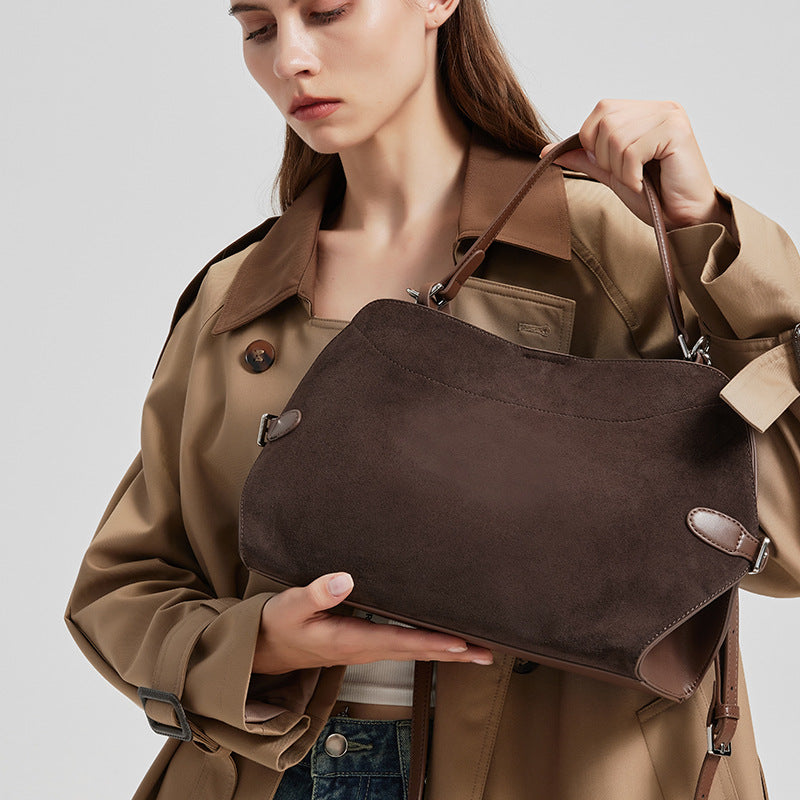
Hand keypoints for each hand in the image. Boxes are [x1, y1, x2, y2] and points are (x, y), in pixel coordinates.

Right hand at [251, 572, 494, 674]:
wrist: (266, 647)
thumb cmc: (280, 623)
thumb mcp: (291, 606)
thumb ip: (317, 592)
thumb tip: (345, 579)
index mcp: (350, 641)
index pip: (399, 643)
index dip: (431, 643)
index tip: (461, 643)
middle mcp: (365, 650)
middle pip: (417, 652)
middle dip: (453, 653)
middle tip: (488, 654)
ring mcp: (367, 650)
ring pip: (414, 652)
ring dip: (447, 652)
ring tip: (478, 651)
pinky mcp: (365, 645)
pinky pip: (405, 647)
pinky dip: (429, 646)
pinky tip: (444, 642)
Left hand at [540, 99, 731, 232]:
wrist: (684, 220)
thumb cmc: (655, 198)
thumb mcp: (611, 175)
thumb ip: (584, 159)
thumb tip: (547, 151)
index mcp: (644, 112)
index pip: (600, 111)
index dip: (594, 142)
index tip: (613, 166)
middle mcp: (659, 108)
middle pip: (605, 121)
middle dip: (606, 157)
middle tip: (628, 175)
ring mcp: (670, 116)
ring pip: (616, 137)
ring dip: (620, 169)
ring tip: (639, 180)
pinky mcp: (677, 131)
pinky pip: (632, 150)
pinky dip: (631, 175)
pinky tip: (645, 183)